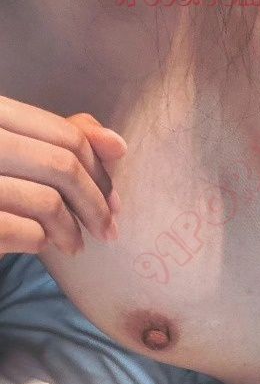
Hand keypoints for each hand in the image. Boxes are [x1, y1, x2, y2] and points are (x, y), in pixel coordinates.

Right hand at [0, 97, 126, 256]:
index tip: (114, 202)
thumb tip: (117, 144)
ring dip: (72, 230)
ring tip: (75, 246)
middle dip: (96, 204)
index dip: (99, 171)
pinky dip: (43, 243)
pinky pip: (27, 232)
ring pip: (48, 201)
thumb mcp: (18, 155)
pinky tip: (42, 247)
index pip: (64, 135)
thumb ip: (60, 142)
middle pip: (62, 166)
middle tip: (108, 231)